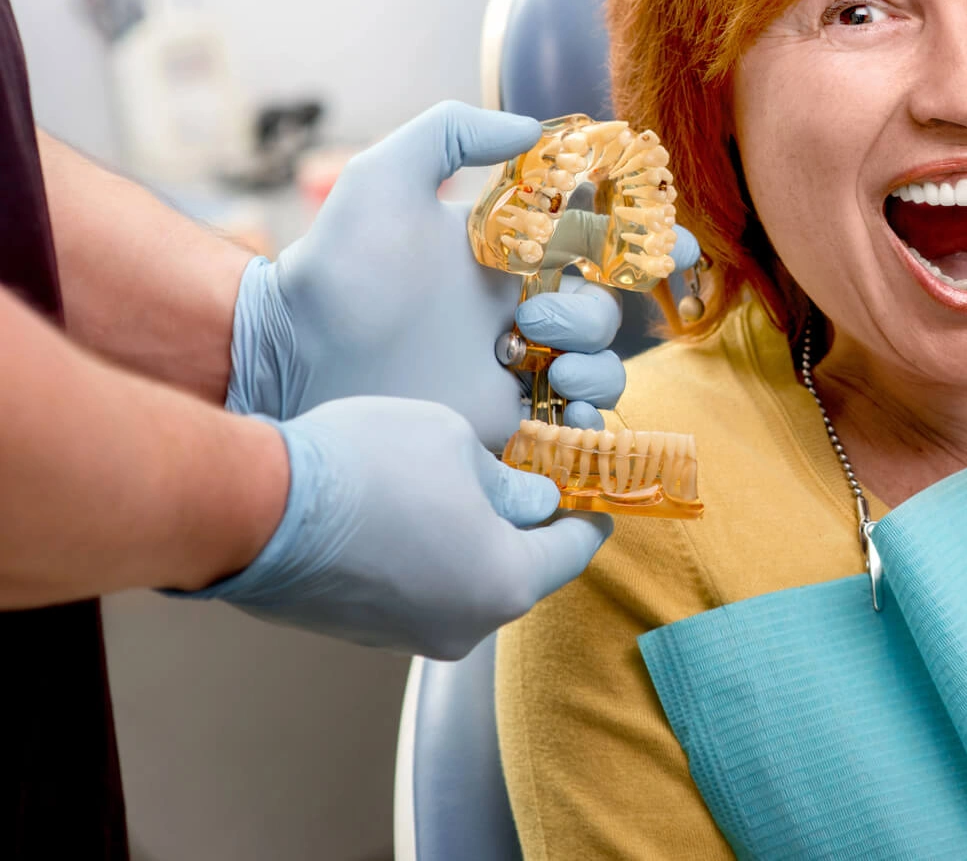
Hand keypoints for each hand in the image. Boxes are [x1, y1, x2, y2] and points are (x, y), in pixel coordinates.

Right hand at [183, 396, 612, 657]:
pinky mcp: (365, 634)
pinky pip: (419, 592)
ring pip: (465, 583)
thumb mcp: (459, 446)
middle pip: (519, 572)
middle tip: (526, 481)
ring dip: (470, 542)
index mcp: (507, 581)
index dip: (587, 517)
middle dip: (525, 528)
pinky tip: (406, 514)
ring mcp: (411, 636)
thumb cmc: (367, 466)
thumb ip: (508, 482)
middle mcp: (467, 625)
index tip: (597, 498)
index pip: (572, 552)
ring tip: (457, 489)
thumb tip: (531, 501)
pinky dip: (425, 558)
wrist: (255, 510)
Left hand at [225, 102, 624, 447]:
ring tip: (550, 369)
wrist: (287, 354)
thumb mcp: (381, 177)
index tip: (675, 247)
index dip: (646, 242)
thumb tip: (530, 128)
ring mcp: (511, 371)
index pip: (596, 242)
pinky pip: (570, 429)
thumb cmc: (329, 264)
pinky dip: (587, 424)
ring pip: (600, 372)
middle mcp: (517, 311)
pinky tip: (565, 413)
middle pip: (605, 314)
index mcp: (506, 256)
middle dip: (595, 316)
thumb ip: (450, 133)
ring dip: (599, 371)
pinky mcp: (499, 424)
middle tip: (537, 321)